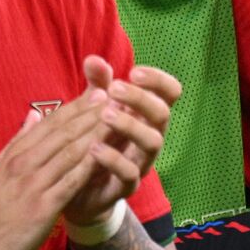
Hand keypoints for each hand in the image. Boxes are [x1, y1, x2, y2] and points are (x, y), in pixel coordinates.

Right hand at [0, 88, 107, 249]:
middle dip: (92, 113)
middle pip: (64, 132)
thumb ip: (18, 142)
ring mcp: (33, 184)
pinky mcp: (42, 207)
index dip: (77, 106)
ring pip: (71, 152)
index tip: (99, 91)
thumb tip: (32, 115)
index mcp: (15, 154)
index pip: (51, 123)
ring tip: (120, 118)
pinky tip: (108, 156)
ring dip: (97, 134)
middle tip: (117, 95)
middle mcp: (23, 163)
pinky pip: (71, 182)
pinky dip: (91, 166)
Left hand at [64, 56, 180, 225]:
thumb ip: (97, 84)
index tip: (134, 71)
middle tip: (115, 89)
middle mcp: (150, 137)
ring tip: (105, 115)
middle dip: (141, 99)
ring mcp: (142, 162)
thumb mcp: (94, 109)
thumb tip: (93, 59)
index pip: (169, 93)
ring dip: (130, 126)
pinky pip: (130, 173)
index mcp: (146, 115)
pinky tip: (94, 147)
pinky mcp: (126, 186)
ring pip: (152, 143)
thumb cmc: (95, 140)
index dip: (158, 80)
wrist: (80, 189)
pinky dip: (113, 159)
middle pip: (162, 114)